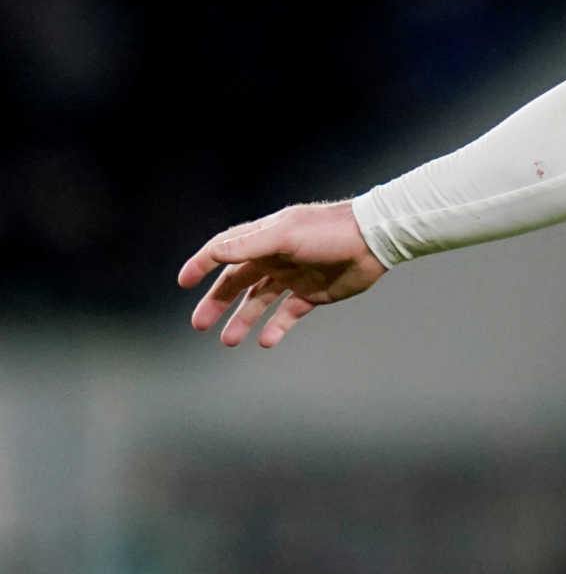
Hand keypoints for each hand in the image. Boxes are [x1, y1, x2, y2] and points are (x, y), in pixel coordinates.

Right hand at [178, 201, 387, 347]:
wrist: (374, 240)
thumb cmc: (330, 231)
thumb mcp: (285, 235)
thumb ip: (249, 245)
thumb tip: (214, 253)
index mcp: (265, 237)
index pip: (224, 249)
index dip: (202, 264)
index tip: (183, 282)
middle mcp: (276, 256)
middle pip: (238, 281)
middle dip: (217, 302)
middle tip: (200, 324)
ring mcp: (295, 275)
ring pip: (261, 300)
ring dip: (244, 319)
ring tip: (228, 341)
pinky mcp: (314, 293)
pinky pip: (289, 313)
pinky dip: (276, 327)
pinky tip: (266, 341)